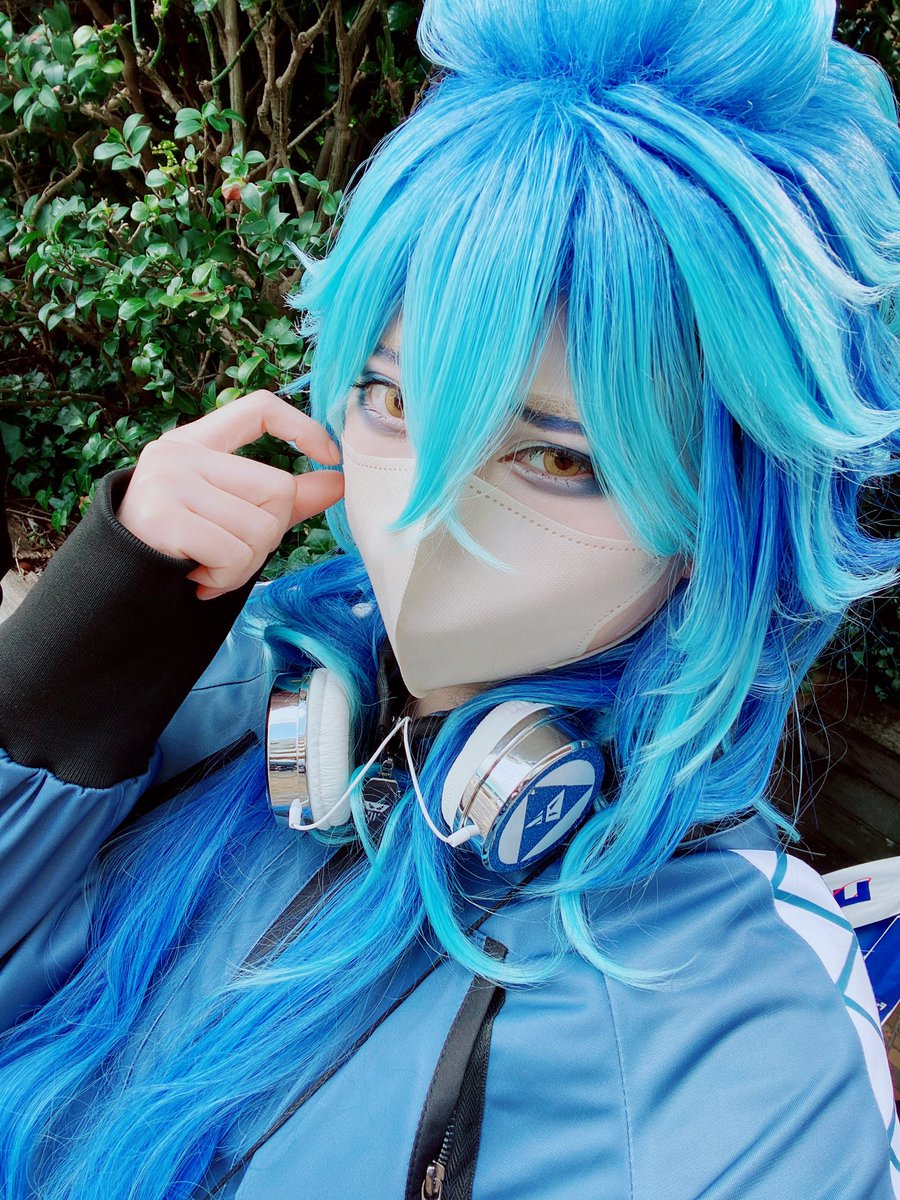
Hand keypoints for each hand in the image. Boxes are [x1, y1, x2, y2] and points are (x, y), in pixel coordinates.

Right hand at [115, 389, 343, 599]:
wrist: (116, 579)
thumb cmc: (181, 542)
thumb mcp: (232, 510)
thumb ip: (285, 497)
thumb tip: (339, 482)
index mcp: (199, 441)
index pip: (259, 408)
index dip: (302, 427)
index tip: (329, 457)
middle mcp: (180, 452)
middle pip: (277, 490)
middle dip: (268, 536)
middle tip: (232, 553)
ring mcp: (169, 481)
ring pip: (259, 528)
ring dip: (245, 565)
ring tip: (212, 567)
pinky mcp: (164, 517)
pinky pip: (233, 553)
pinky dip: (226, 578)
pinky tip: (199, 577)